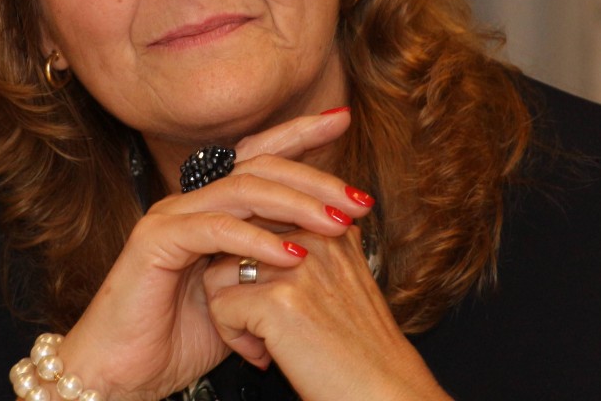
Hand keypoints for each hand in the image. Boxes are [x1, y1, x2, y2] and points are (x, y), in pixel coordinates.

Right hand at [56, 109, 375, 399]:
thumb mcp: (248, 294)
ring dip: (296, 204)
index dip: (299, 134)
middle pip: (259, 165)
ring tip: (337, 223)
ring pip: (240, 189)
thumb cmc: (184, 336)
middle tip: (359, 197)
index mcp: (212, 206)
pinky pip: (214, 230)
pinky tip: (292, 254)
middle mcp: (190, 201)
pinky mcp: (155, 243)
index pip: (260, 156)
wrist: (127, 375)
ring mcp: (170, 218)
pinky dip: (257, 239)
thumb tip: (331, 246)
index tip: (343, 119)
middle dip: (314, 175)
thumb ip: (277, 263)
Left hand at [201, 226, 450, 400]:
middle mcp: (314, 237)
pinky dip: (232, 336)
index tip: (274, 298)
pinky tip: (263, 355)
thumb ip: (315, 248)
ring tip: (262, 340)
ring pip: (217, 272)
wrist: (383, 393)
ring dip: (229, 311)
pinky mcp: (278, 301)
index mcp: (330, 226)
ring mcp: (297, 267)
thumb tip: (271, 229)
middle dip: (234, 283)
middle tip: (262, 323)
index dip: (252, 260)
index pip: (257, 216)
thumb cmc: (360, 349)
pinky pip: (220, 306)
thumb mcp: (346, 280)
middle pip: (233, 241)